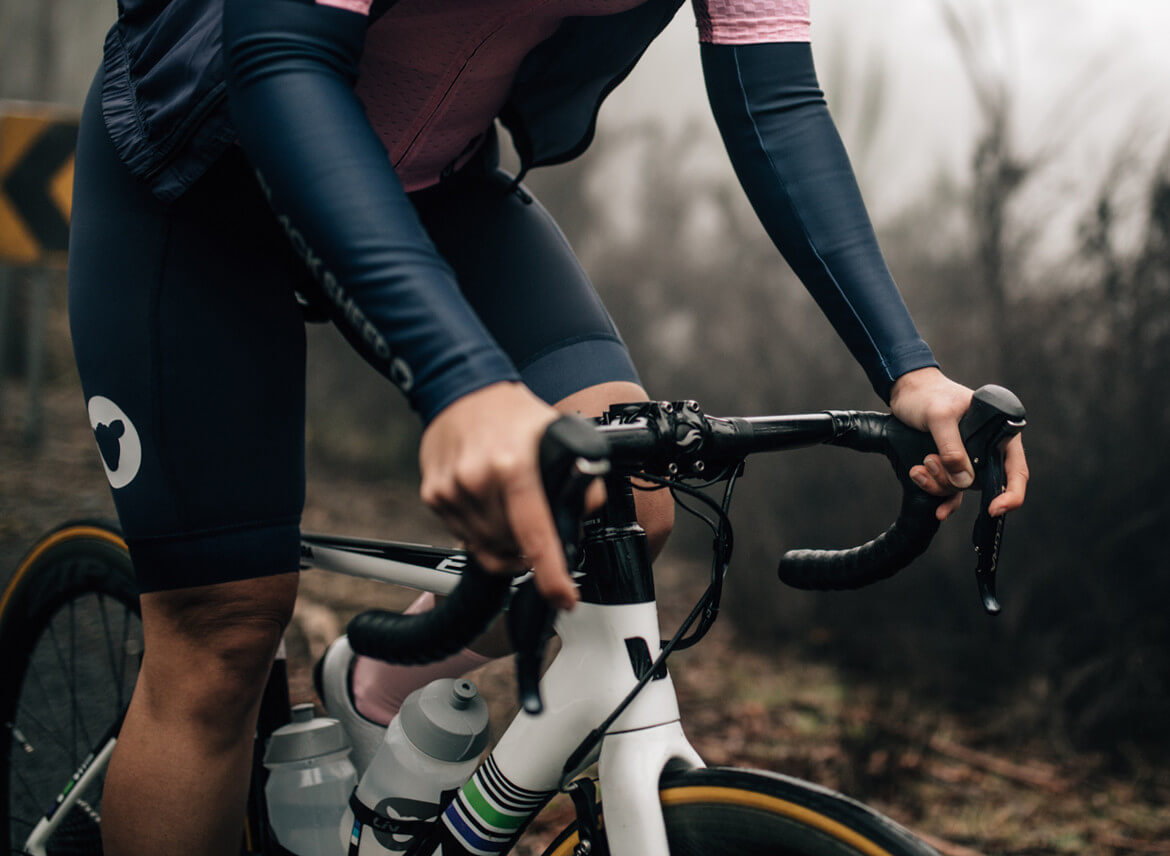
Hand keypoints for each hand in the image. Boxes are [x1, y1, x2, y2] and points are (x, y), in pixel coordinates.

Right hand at [419, 382, 598, 609]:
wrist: (461, 388)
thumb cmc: (513, 414)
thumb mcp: (559, 433)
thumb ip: (580, 474)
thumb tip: (581, 513)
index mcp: (513, 467)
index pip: (535, 535)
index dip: (551, 575)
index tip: (565, 598)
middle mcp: (477, 481)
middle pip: (512, 548)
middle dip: (532, 548)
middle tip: (540, 525)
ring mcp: (451, 490)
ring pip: (487, 547)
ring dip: (507, 543)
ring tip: (515, 512)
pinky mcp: (434, 495)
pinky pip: (464, 535)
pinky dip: (483, 532)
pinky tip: (492, 506)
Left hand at [889, 367, 1028, 520]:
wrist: (907, 391)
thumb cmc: (928, 395)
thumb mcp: (940, 416)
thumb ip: (952, 446)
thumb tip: (964, 479)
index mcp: (998, 432)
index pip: (1015, 469)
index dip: (1011, 493)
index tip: (996, 508)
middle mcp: (986, 448)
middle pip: (982, 483)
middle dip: (954, 481)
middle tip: (931, 461)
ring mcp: (967, 458)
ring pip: (961, 487)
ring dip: (939, 483)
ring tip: (922, 463)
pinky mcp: (949, 464)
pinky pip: (949, 489)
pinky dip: (938, 494)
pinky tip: (931, 501)